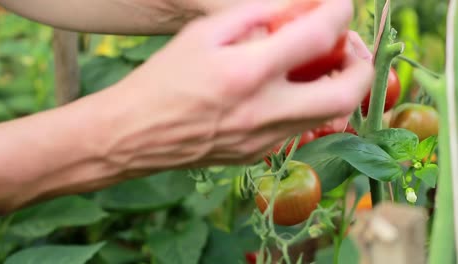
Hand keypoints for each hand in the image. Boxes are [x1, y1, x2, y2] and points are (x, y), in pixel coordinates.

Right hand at [101, 0, 373, 171]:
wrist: (136, 134)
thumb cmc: (163, 78)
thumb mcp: (204, 33)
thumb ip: (256, 16)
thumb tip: (298, 8)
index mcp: (246, 72)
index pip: (316, 37)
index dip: (339, 13)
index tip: (339, 5)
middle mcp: (262, 111)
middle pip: (344, 93)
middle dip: (361, 65)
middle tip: (347, 47)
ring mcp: (263, 140)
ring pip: (330, 117)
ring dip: (339, 87)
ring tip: (323, 66)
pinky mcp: (258, 155)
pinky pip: (300, 128)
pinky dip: (309, 104)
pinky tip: (290, 90)